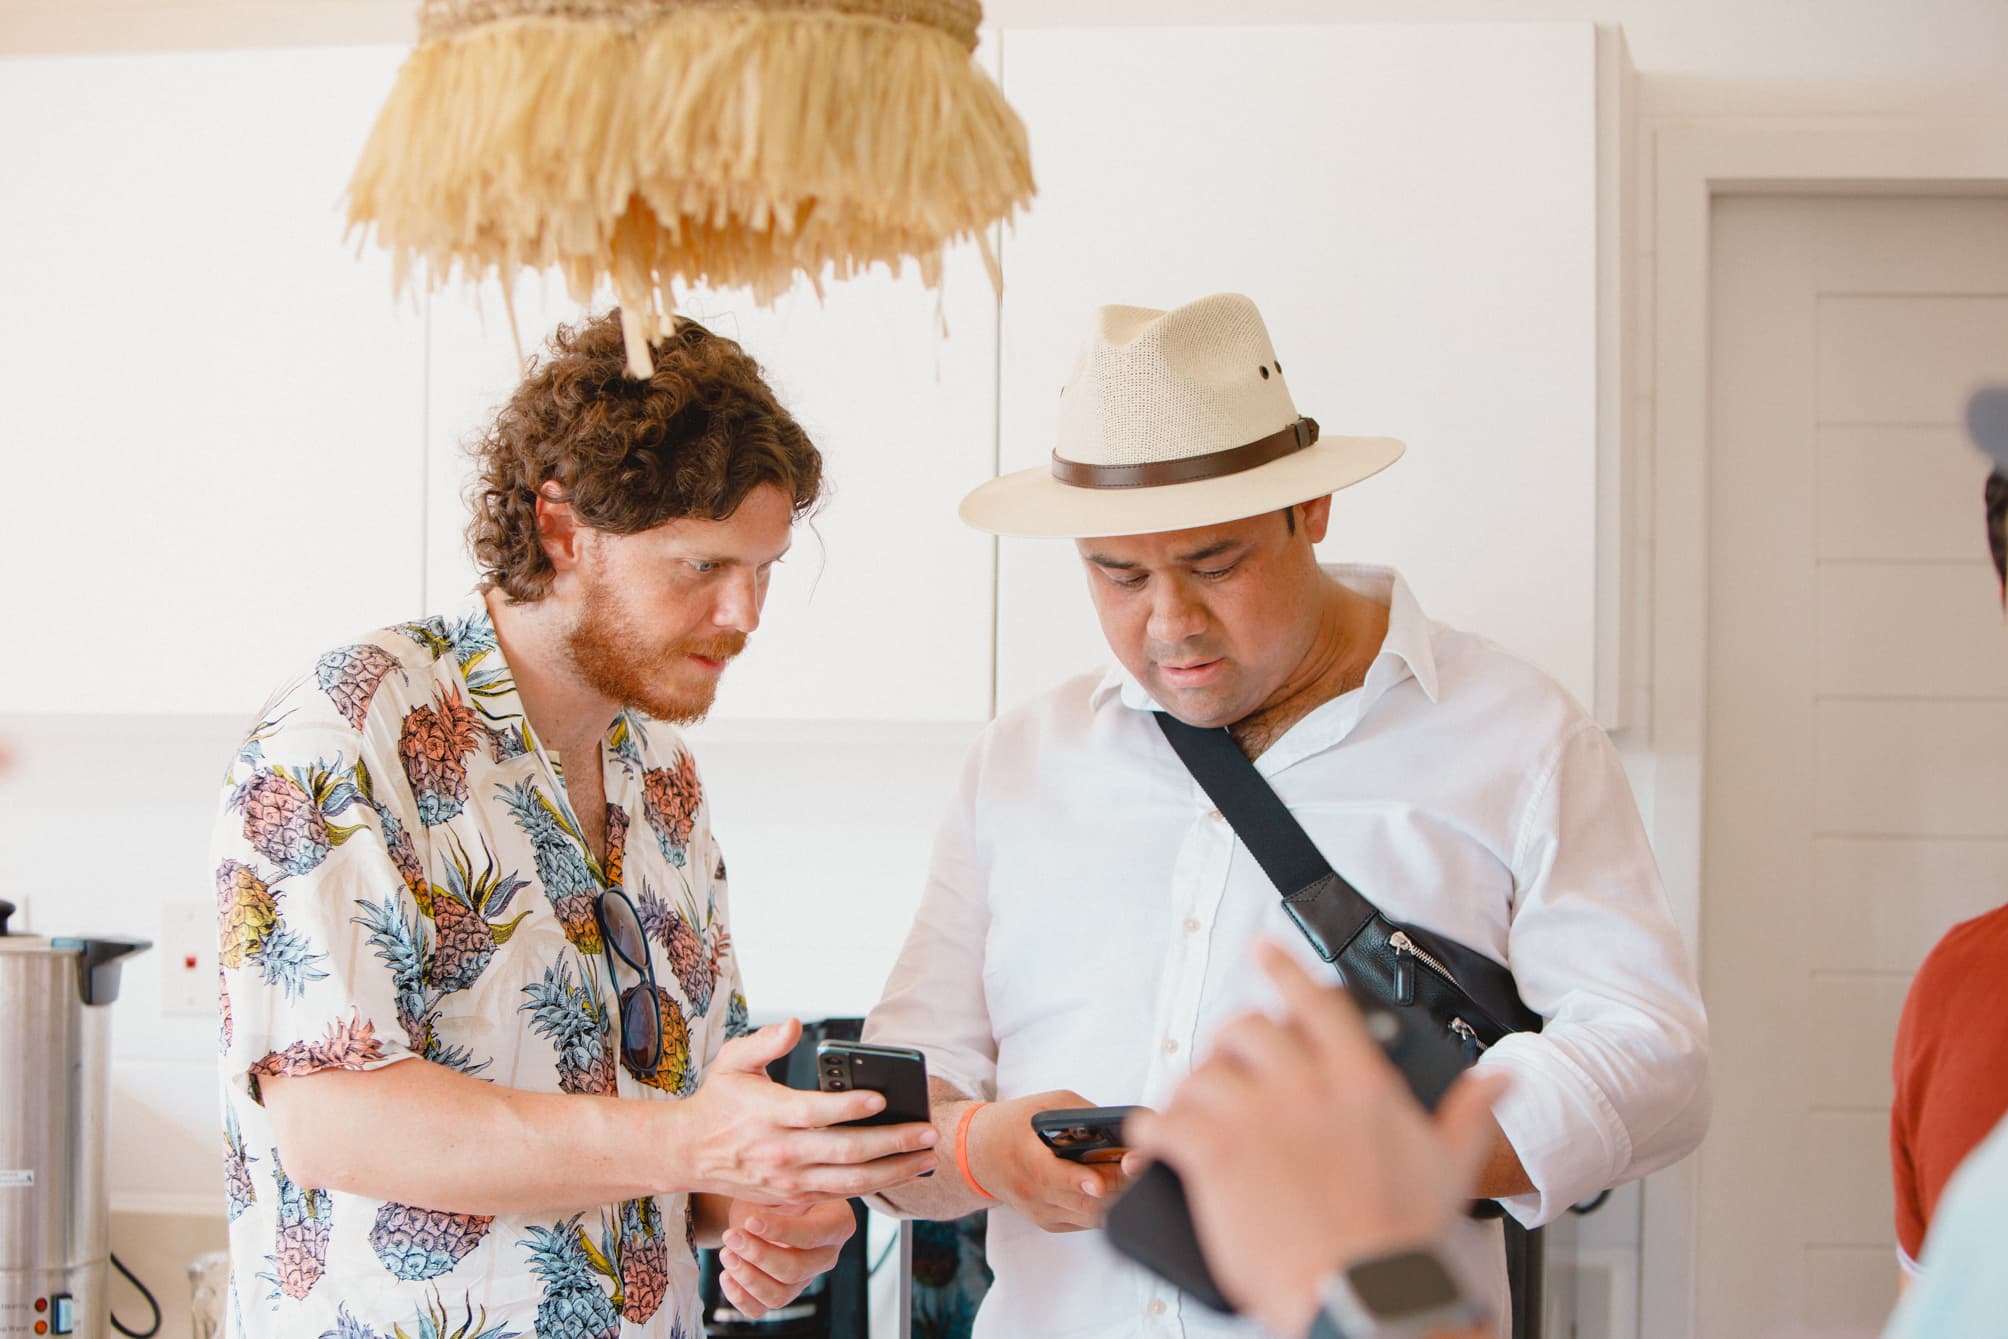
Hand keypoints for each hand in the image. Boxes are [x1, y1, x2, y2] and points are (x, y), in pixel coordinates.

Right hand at [673, 1020, 938, 1208]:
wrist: (689, 1153)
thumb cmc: (718, 1101)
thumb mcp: (731, 1062)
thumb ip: (764, 1042)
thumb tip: (794, 1024)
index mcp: (769, 1114)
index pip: (815, 1112)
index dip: (849, 1106)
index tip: (882, 1097)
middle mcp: (782, 1152)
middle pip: (845, 1152)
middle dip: (892, 1143)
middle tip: (927, 1132)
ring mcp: (789, 1180)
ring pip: (850, 1182)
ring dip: (894, 1172)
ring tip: (927, 1159)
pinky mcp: (793, 1197)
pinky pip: (840, 1195)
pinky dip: (874, 1187)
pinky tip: (900, 1174)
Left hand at [717, 1198, 855, 1319]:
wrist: (764, 1207)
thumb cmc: (777, 1192)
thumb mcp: (780, 1187)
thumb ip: (773, 1200)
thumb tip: (752, 1222)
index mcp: (837, 1222)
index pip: (813, 1234)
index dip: (781, 1231)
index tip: (750, 1222)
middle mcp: (827, 1255)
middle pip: (796, 1269)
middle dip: (759, 1255)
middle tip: (731, 1236)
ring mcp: (806, 1279)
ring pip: (779, 1294)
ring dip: (747, 1277)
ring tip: (726, 1253)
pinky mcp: (782, 1294)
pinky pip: (761, 1309)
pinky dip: (740, 1297)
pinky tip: (726, 1275)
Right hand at [965, 1090, 1136, 1232]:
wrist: (979, 1154)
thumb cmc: (1015, 1124)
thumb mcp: (1045, 1105)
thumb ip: (1081, 1114)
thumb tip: (1121, 1127)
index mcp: (1025, 1158)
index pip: (1053, 1177)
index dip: (1080, 1181)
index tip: (1099, 1181)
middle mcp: (1032, 1192)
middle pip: (1083, 1200)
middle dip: (1118, 1185)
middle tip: (1140, 1166)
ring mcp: (1041, 1212)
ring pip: (1091, 1217)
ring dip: (1118, 1198)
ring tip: (1134, 1175)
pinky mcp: (1049, 1223)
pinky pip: (1087, 1222)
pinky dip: (1106, 1206)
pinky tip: (1117, 1187)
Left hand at [1125, 942, 1508, 1338]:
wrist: (1361, 1300)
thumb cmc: (1401, 1243)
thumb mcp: (1451, 1168)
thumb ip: (1472, 1114)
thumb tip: (1500, 1080)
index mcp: (1360, 1084)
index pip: (1316, 1004)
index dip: (1285, 970)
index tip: (1264, 950)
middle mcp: (1305, 1088)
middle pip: (1248, 1030)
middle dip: (1230, 1042)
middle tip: (1225, 1064)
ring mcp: (1257, 1118)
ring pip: (1203, 1074)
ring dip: (1190, 1091)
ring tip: (1188, 1113)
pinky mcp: (1216, 1155)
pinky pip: (1167, 1122)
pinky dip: (1154, 1130)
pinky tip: (1154, 1140)